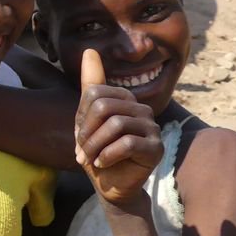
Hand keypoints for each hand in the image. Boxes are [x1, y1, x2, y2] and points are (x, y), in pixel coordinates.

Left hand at [76, 49, 163, 205]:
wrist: (111, 185)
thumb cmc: (98, 151)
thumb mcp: (87, 119)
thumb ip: (91, 85)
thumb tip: (90, 50)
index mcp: (125, 98)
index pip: (95, 93)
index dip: (81, 117)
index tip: (79, 137)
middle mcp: (142, 109)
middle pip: (104, 107)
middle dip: (86, 132)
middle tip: (81, 151)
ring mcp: (152, 128)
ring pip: (115, 124)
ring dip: (95, 145)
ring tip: (90, 159)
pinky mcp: (156, 148)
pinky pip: (127, 144)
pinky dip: (107, 154)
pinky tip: (102, 163)